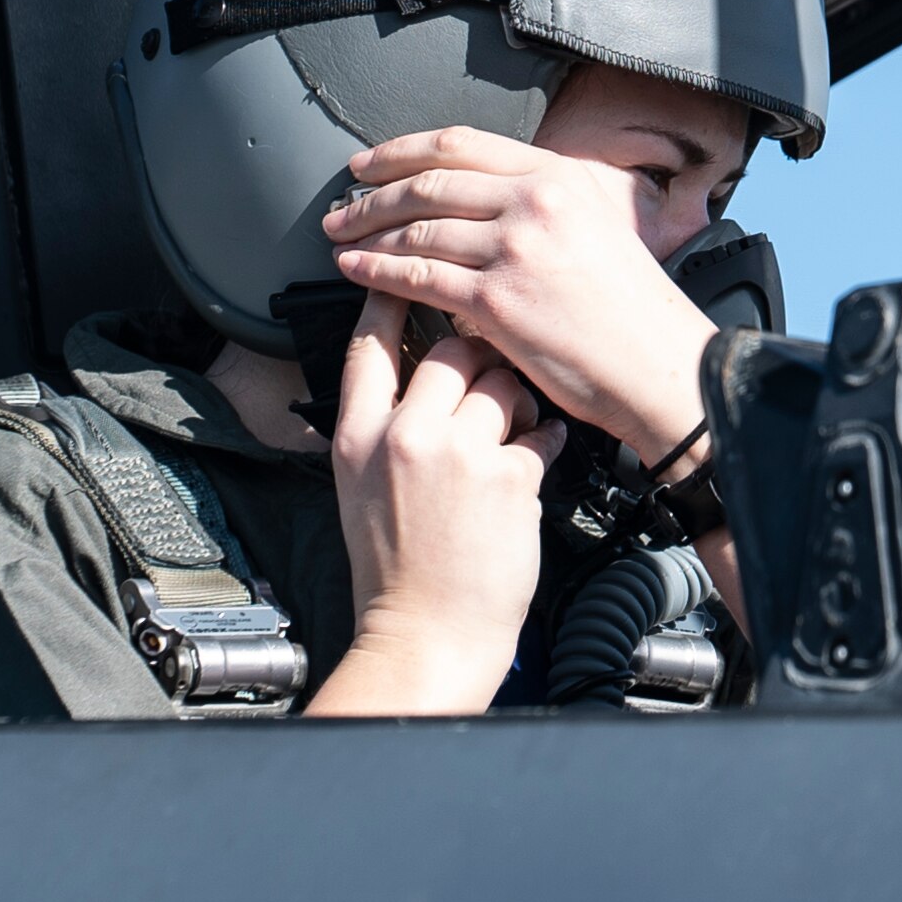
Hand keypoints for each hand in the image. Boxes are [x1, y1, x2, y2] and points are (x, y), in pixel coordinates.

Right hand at [308, 292, 566, 715]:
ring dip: (518, 397)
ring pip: (501, 383)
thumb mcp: (359, 487)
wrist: (426, 635)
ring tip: (517, 424)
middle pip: (450, 353)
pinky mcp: (507, 478)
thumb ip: (382, 428)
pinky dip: (544, 439)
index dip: (390, 297)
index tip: (406, 265)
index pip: (370, 345)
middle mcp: (404, 438)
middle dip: (480, 356)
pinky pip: (539, 431)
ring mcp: (457, 455)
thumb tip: (414, 378)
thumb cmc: (397, 569)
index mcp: (358, 437)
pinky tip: (536, 454)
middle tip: (493, 372)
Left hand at [322, 126, 717, 469]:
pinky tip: (358, 272)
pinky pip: (420, 278)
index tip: (370, 163)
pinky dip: (379, 272)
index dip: (402, 151)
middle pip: (430, 182)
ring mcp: (515, 249)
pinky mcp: (498, 301)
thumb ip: (545, 201)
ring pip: (418, 229)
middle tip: (342, 205)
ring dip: (368, 233)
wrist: (659, 365)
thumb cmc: (633, 310)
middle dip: (372, 193)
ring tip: (342, 240)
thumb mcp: (601, 223)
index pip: (462, 144)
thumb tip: (484, 197)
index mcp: (559, 176)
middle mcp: (535, 202)